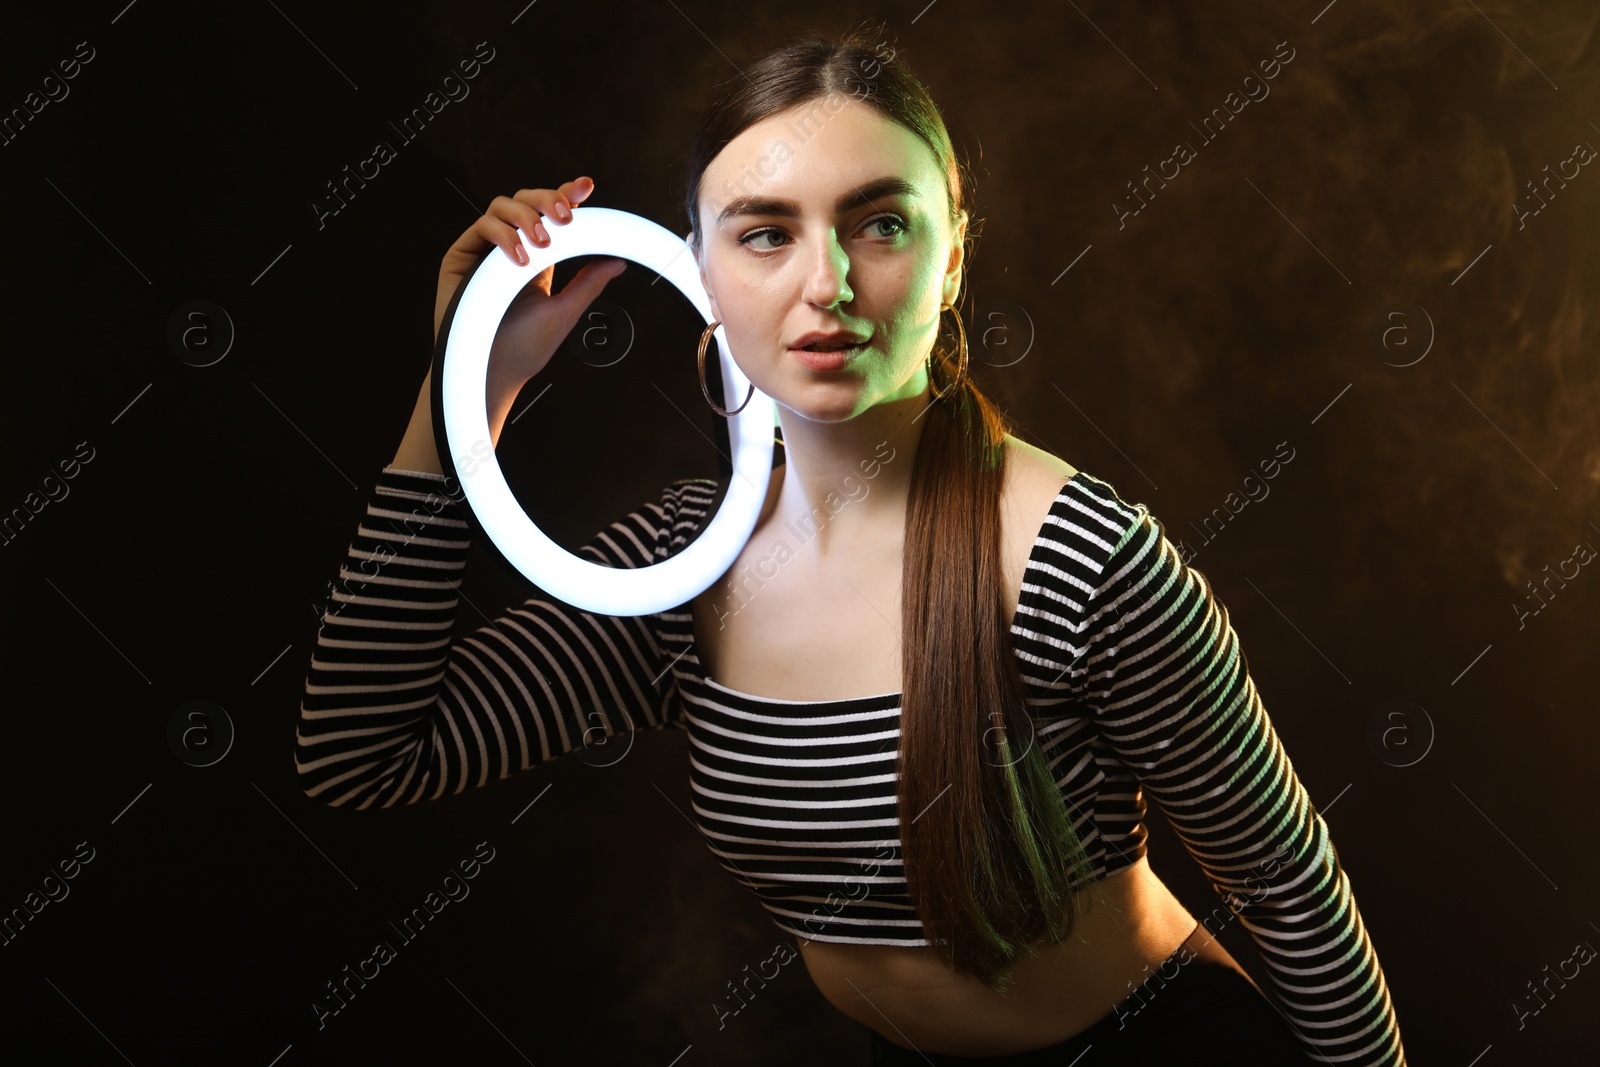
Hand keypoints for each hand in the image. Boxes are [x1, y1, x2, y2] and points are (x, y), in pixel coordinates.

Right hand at [434, 176, 627, 390]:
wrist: (494, 372)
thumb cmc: (524, 349)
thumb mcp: (565, 311)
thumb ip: (588, 283)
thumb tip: (617, 261)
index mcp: (535, 257)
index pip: (550, 215)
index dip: (566, 195)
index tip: (586, 186)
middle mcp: (508, 248)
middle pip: (525, 201)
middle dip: (547, 200)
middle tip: (566, 218)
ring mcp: (483, 250)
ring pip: (502, 206)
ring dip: (527, 216)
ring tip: (543, 244)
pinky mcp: (460, 257)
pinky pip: (480, 226)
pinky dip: (502, 234)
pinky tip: (519, 257)